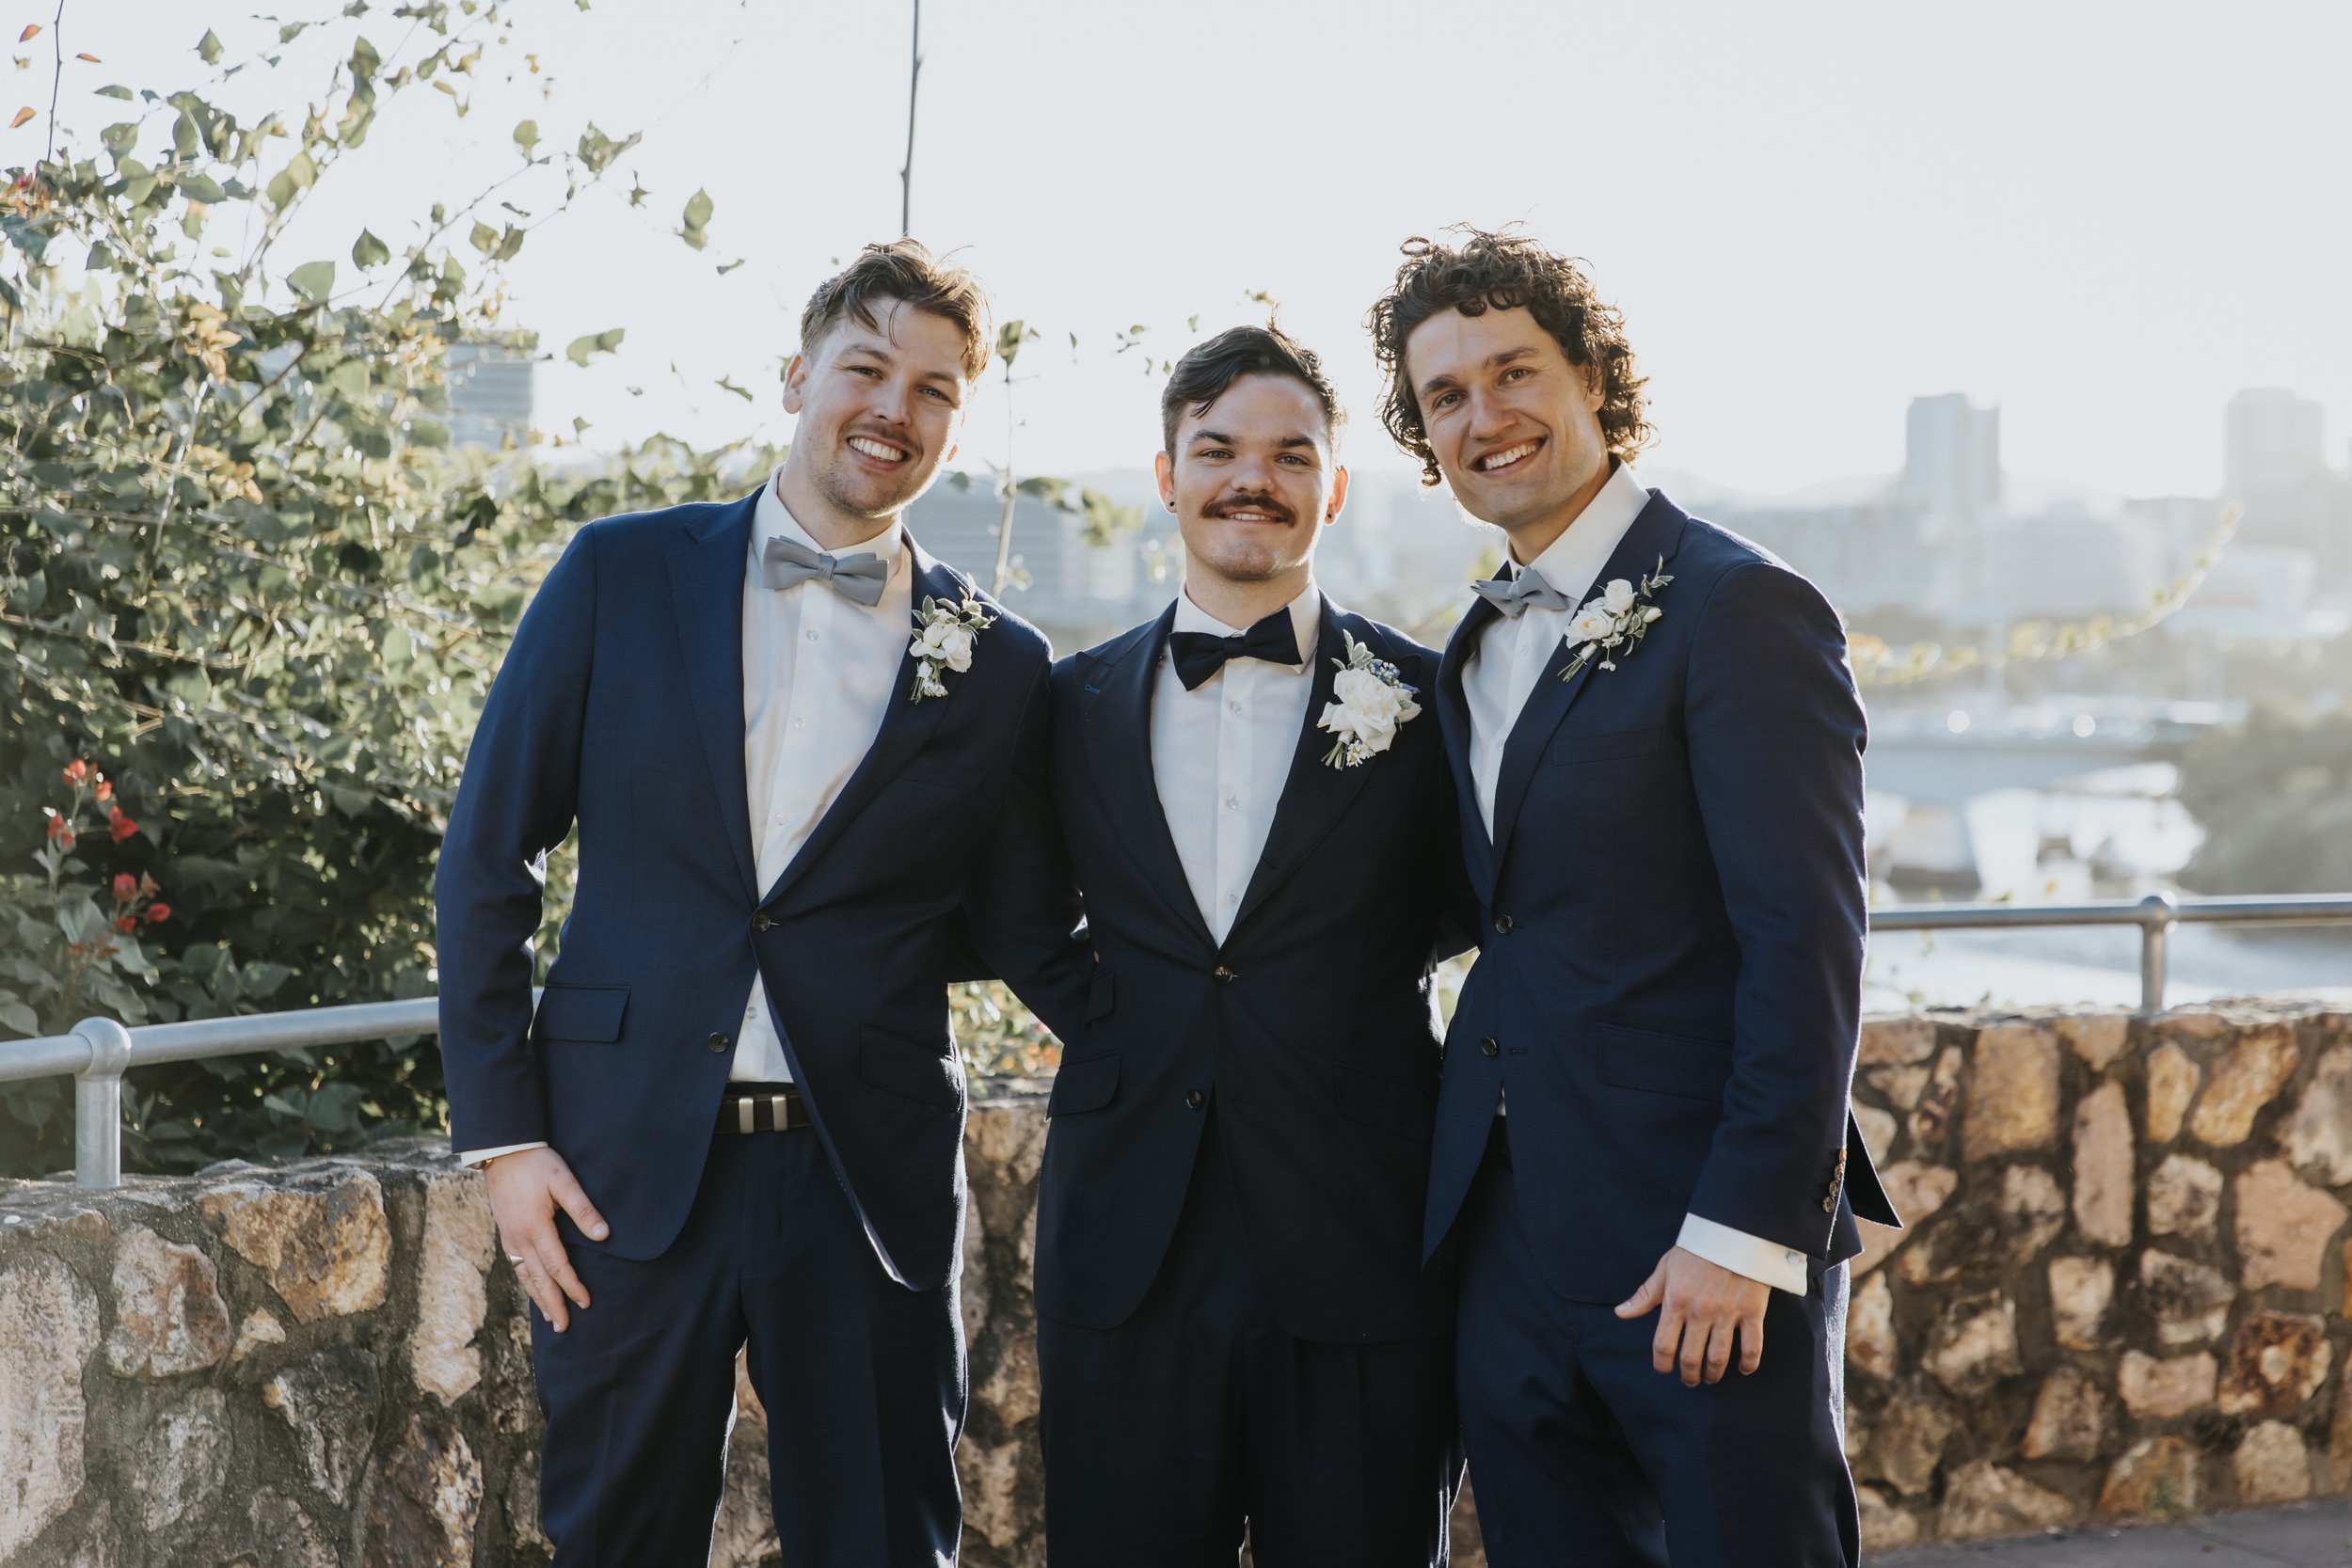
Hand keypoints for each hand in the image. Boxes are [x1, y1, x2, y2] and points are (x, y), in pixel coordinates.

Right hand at [484, 1147, 608, 1332]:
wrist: (502, 1150)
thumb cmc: (536, 1163)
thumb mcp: (564, 1181)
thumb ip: (583, 1209)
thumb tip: (604, 1236)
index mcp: (536, 1228)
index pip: (558, 1266)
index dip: (573, 1287)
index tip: (586, 1303)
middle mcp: (519, 1238)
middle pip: (538, 1279)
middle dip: (552, 1304)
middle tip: (564, 1327)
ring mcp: (509, 1237)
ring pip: (524, 1276)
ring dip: (538, 1298)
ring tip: (549, 1318)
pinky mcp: (505, 1232)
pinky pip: (515, 1265)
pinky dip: (526, 1282)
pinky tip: (533, 1288)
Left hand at [1614, 1245, 1768, 1385]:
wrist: (1733, 1230)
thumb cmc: (1696, 1250)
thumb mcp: (1665, 1269)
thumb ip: (1644, 1295)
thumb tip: (1620, 1314)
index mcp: (1675, 1301)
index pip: (1663, 1345)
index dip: (1661, 1364)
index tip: (1664, 1369)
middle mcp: (1700, 1311)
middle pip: (1691, 1358)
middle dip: (1689, 1375)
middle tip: (1690, 1380)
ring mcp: (1727, 1313)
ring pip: (1719, 1358)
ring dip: (1713, 1373)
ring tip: (1710, 1377)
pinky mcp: (1752, 1311)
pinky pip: (1752, 1347)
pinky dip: (1748, 1364)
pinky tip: (1743, 1369)